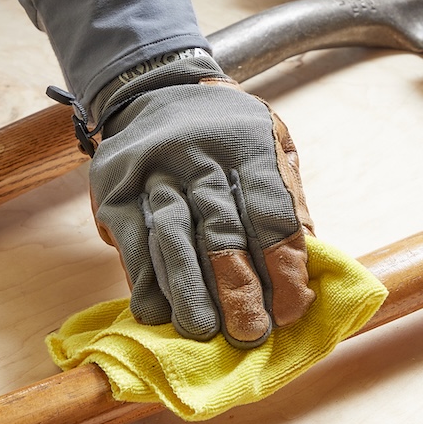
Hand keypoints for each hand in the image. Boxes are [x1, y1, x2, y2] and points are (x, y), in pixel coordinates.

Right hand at [87, 53, 314, 347]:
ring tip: (203, 332)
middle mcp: (200, 155)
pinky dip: (145, 282)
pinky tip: (160, 313)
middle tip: (249, 334)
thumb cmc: (229, 134)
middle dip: (237, 290)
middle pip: (221, 231)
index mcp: (249, 145)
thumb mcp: (272, 146)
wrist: (156, 89)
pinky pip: (131, 243)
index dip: (283, 268)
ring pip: (172, 238)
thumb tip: (308, 264)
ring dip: (188, 292)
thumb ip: (288, 200)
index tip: (291, 311)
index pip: (271, 214)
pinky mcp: (114, 189)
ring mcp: (152, 171)